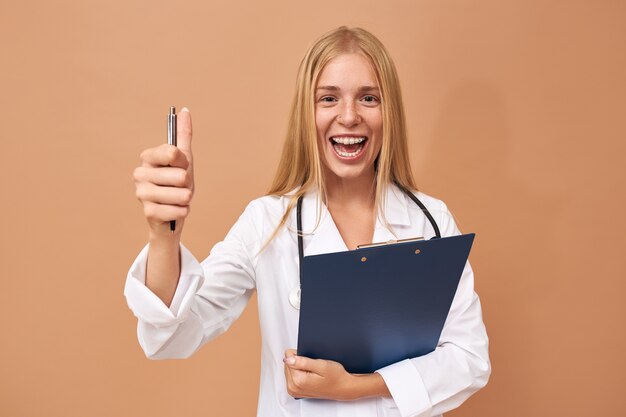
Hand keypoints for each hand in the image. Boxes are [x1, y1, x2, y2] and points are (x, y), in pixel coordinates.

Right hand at [133, 108, 193, 237]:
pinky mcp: (148, 212)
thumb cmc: (177, 184)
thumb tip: (185, 110)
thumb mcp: (183, 159)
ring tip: (178, 199)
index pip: (172, 153)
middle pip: (180, 176)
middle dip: (187, 184)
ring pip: (181, 194)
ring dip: (186, 199)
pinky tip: (176, 210)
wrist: (173, 213)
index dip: (184, 162)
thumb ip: (183, 135)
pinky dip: (183, 211)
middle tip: (180, 187)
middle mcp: (140, 173)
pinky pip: (178, 210)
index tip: (181, 166)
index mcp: (148, 157)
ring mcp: (141, 193)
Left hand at [283, 349, 355, 400]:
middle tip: (313, 366)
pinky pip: (292, 376)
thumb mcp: (321, 365)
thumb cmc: (335, 377)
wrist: (342, 388)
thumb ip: (303, 362)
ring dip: (299, 368)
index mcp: (298, 380)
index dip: (300, 354)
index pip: (288, 357)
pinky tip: (310, 376)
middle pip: (287, 364)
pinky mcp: (295, 392)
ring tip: (313, 371)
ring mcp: (294, 391)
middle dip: (299, 362)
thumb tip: (287, 358)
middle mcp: (293, 388)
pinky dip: (300, 373)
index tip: (310, 359)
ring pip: (289, 369)